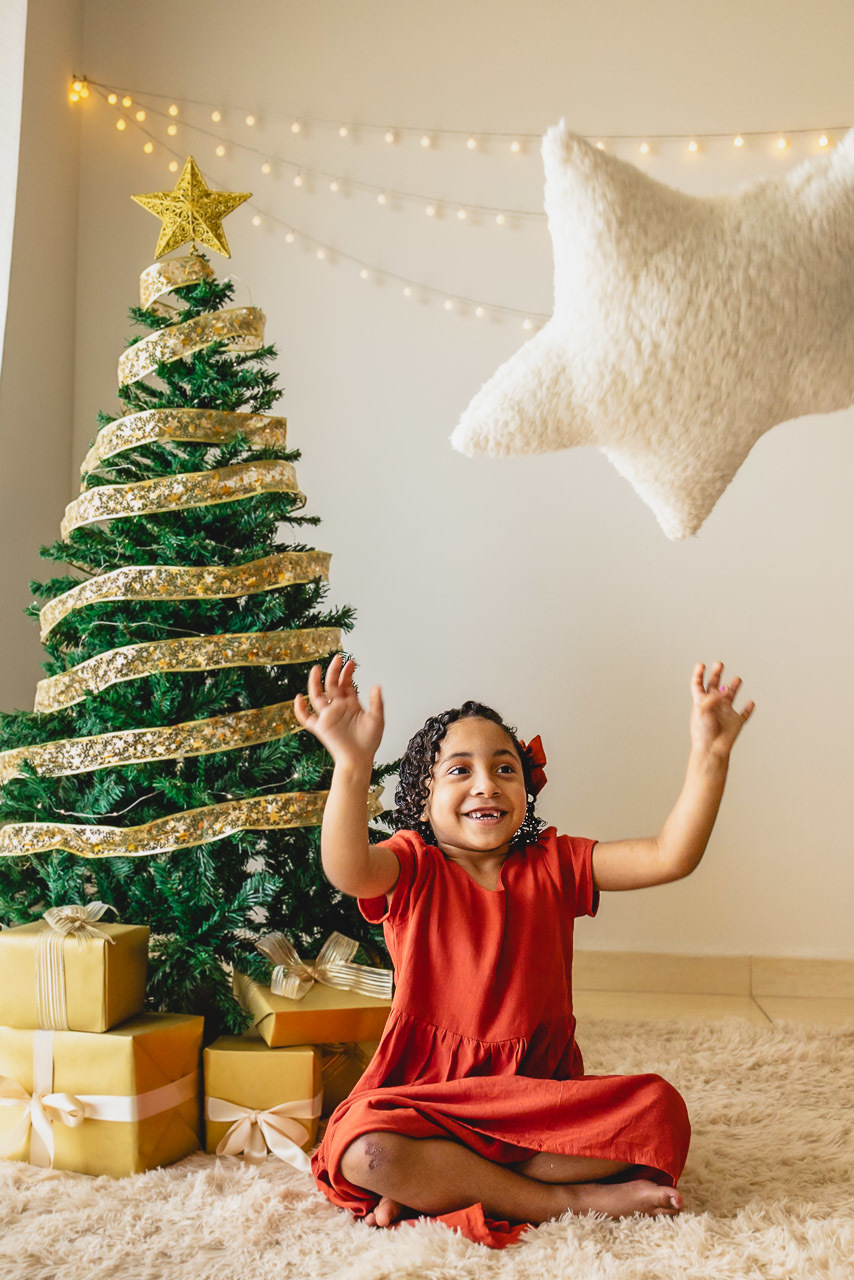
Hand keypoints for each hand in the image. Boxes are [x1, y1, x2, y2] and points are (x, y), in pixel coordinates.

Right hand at [293, 655, 383, 770]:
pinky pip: (306, 718)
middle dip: (334, 671)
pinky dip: (300, 709)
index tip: (351, 663)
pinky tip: (299, 699)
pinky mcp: (320, 727)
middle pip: (332, 685)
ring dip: (315, 683)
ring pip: (317, 695)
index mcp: (351, 704)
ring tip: (316, 669)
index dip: (347, 673)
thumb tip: (376, 685)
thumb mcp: (377, 719)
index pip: (346, 684)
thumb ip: (376, 702)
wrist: (359, 759)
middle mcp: (338, 707)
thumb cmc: (369, 741)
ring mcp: (328, 716)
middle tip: (337, 658)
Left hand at [690, 661, 754, 759]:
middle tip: (719, 663)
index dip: (698, 674)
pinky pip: (744, 714)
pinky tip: (750, 703)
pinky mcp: (736, 722)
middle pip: (714, 685)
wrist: (712, 749)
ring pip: (730, 696)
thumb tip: (724, 690)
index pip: (698, 685)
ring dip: (734, 687)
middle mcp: (714, 705)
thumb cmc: (703, 732)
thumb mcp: (702, 711)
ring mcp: (725, 713)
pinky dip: (748, 708)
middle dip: (716, 674)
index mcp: (702, 702)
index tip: (701, 665)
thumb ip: (712, 698)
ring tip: (737, 679)